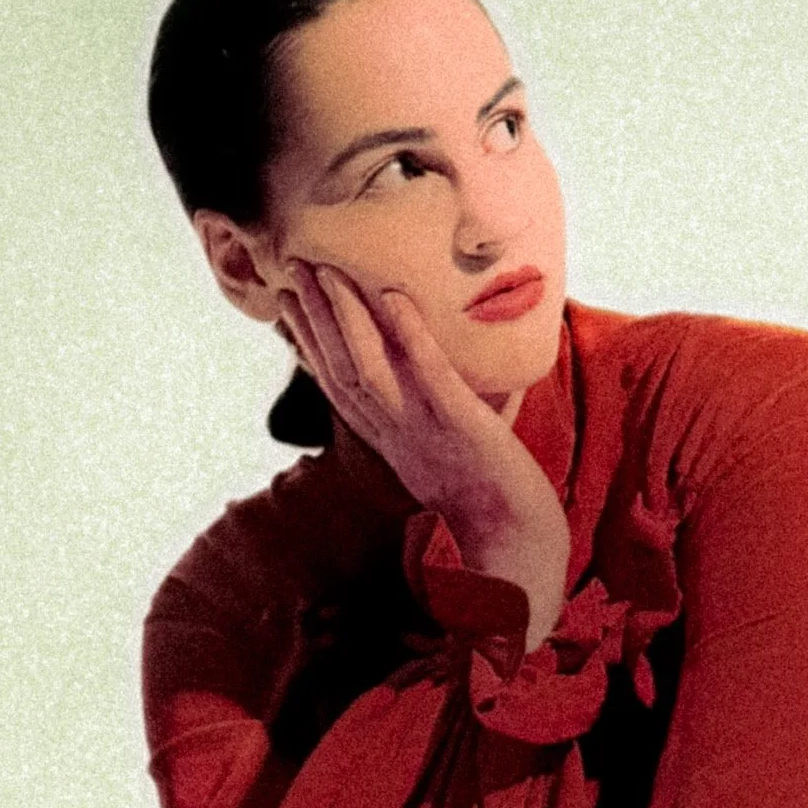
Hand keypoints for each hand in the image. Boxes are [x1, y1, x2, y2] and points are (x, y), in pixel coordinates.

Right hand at [276, 261, 569, 649]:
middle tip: (291, 266)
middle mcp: (397, 436)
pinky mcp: (463, 426)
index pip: (338, 387)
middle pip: (342, 370)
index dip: (309, 344)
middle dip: (312, 318)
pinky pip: (431, 376)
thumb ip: (452, 407)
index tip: (286, 301)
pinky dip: (410, 336)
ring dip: (344, 317)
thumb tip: (473, 367)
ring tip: (325, 271)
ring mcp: (426, 431)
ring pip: (369, 368)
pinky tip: (393, 297)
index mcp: (390, 441)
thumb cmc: (495, 496)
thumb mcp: (455, 447)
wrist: (520, 542)